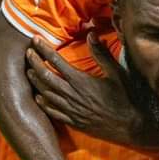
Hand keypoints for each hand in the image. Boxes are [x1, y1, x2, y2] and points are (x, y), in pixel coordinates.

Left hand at [27, 33, 143, 145]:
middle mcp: (72, 95)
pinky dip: (42, 103)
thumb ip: (102, 54)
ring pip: (45, 94)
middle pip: (45, 77)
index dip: (43, 49)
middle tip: (27, 53)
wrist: (130, 126)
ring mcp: (71, 110)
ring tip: (28, 71)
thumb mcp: (117, 73)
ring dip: (35, 82)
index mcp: (81, 81)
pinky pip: (52, 111)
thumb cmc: (126, 97)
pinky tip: (38, 97)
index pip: (56, 62)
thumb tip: (91, 33)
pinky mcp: (73, 121)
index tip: (35, 39)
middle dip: (34, 63)